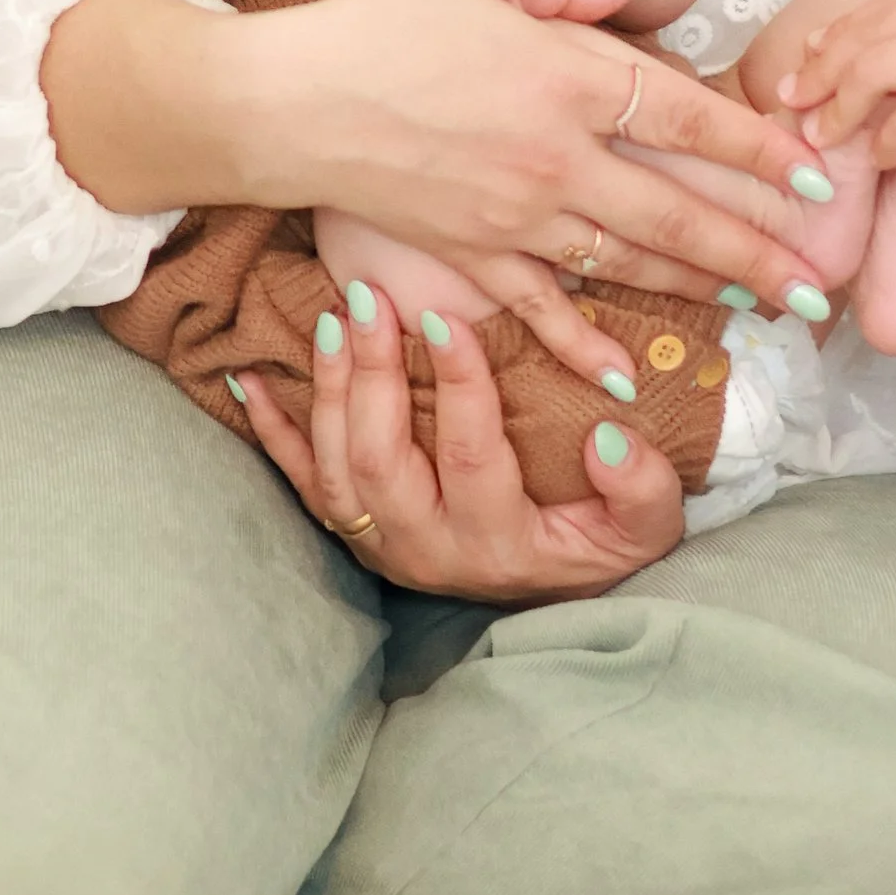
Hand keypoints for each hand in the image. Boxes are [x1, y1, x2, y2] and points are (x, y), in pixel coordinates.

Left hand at [232, 279, 684, 602]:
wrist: (548, 593)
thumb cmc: (595, 545)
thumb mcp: (643, 530)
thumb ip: (639, 489)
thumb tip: (609, 439)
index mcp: (497, 543)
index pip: (470, 457)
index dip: (459, 387)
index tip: (447, 317)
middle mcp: (426, 548)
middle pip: (381, 460)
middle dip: (371, 376)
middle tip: (370, 301)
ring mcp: (379, 542)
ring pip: (334, 466)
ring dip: (329, 389)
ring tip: (335, 318)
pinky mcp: (351, 530)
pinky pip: (298, 484)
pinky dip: (272, 431)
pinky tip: (252, 379)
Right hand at [235, 0, 838, 318]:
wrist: (291, 101)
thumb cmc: (381, 22)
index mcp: (568, 76)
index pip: (689, 118)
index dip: (758, 149)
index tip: (815, 176)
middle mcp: (558, 155)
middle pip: (681, 211)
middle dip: (759, 252)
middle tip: (818, 285)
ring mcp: (517, 215)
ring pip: (631, 261)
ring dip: (701, 289)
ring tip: (761, 309)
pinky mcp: (473, 254)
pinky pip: (544, 309)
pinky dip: (588, 346)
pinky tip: (632, 375)